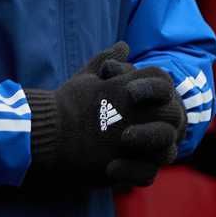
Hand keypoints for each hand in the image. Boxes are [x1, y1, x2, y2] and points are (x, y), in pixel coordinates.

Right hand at [21, 43, 185, 190]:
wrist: (43, 134)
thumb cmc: (65, 104)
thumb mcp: (87, 77)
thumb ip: (108, 60)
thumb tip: (124, 45)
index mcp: (124, 90)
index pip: (162, 80)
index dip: (161, 87)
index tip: (148, 96)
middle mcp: (131, 114)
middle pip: (172, 110)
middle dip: (167, 115)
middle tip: (156, 123)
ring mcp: (126, 142)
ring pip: (167, 143)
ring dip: (162, 145)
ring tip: (150, 146)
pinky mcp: (118, 166)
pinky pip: (148, 171)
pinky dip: (145, 169)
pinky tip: (137, 164)